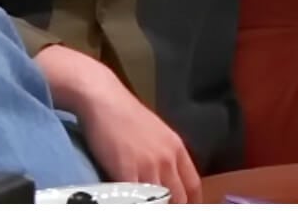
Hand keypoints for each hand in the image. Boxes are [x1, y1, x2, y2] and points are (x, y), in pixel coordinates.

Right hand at [34, 45, 201, 202]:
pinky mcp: (127, 170)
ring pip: (160, 201)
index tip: (185, 206)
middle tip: (165, 206)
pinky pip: (136, 198)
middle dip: (173, 205)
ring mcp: (149, 165)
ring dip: (155, 205)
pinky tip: (128, 201)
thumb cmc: (125, 113)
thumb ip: (163, 155)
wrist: (104, 98)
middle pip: (179, 197)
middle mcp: (167, 158)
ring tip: (146, 204)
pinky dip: (134, 203)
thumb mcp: (155, 133)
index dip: (191, 202)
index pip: (193, 184)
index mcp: (176, 148)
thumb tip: (165, 177)